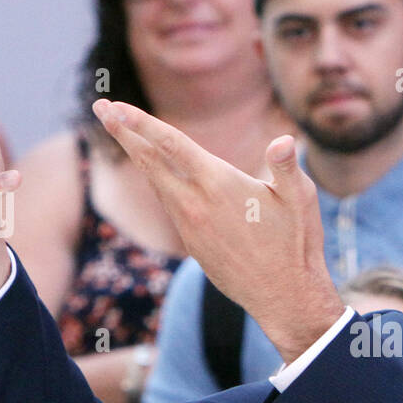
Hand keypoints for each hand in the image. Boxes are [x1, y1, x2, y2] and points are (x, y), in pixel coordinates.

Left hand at [93, 100, 344, 363]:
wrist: (283, 296)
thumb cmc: (296, 243)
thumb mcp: (301, 199)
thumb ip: (287, 166)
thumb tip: (283, 141)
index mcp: (218, 184)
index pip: (171, 145)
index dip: (140, 123)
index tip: (114, 107)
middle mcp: (195, 204)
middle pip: (149, 161)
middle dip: (123, 132)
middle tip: (100, 107)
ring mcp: (190, 226)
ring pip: (156, 183)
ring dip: (138, 155)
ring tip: (123, 133)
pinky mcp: (192, 243)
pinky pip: (169, 204)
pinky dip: (157, 181)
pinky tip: (157, 173)